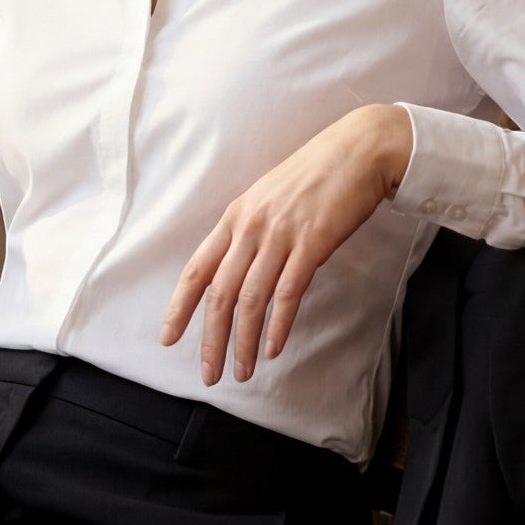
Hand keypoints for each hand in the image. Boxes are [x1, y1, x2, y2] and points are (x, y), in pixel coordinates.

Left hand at [160, 104, 412, 385]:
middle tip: (209, 374)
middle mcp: (249, 227)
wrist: (357, 151)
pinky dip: (278, 324)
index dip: (179, 307)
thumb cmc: (314, 177)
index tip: (168, 337)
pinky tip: (273, 348)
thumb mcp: (268, 201)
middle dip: (211, 338)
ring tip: (242, 370)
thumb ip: (252, 234)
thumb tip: (242, 271)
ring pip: (250, 298)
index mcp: (234, 218)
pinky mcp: (311, 243)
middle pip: (219, 293)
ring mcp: (279, 234)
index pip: (196, 269)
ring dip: (244, 341)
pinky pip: (287, 291)